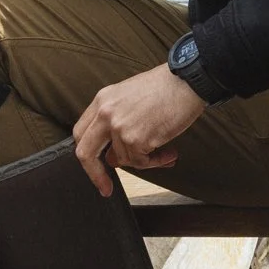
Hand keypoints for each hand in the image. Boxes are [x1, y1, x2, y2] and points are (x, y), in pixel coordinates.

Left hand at [72, 66, 206, 196]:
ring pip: (123, 160)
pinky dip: (156, 161)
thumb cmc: (166, 87)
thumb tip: (114, 154)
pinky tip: (168, 153)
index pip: (81, 134)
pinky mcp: (136, 139)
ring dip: (144, 160)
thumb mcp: (129, 96)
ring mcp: (119, 127)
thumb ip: (116, 121)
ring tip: (164, 152)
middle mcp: (106, 114)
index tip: (94, 168)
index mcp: (102, 100)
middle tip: (105, 187)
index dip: (86, 155)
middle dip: (95, 175)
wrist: (188, 81)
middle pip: (86, 153)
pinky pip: (141, 162)